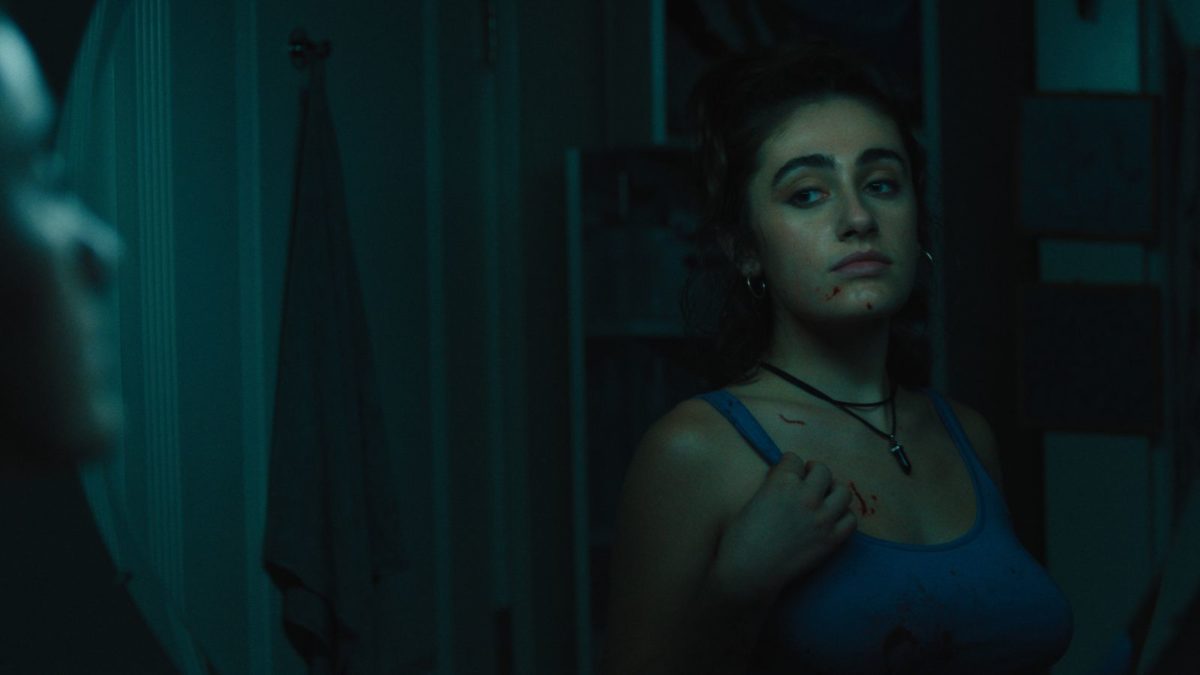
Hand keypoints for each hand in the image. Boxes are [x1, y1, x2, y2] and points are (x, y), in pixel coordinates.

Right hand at [707, 452, 855, 607]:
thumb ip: (772, 487)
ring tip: (823, 499)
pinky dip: (842, 516)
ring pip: (843, 492)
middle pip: (822, 470)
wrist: (750, 572)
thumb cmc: (740, 538)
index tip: (787, 474)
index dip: (789, 466)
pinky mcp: (832, 539)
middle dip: (813, 473)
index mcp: (781, 482)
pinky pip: (851, 519)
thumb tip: (785, 482)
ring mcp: (822, 518)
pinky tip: (830, 519)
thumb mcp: (752, 500)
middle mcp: (806, 496)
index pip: (794, 459)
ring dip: (833, 492)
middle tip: (807, 483)